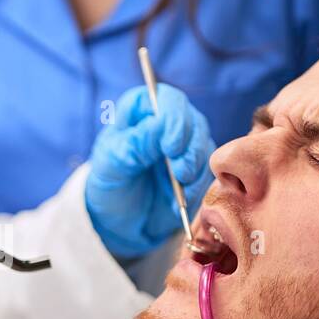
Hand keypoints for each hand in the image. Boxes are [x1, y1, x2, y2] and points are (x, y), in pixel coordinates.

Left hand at [85, 83, 214, 258]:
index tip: (171, 147)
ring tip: (181, 187)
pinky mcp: (196, 167)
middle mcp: (166, 121)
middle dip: (190, 149)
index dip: (175, 119)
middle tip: (181, 173)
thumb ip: (135, 143)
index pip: (166, 99)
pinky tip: (182, 200)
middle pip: (192, 121)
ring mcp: (184, 143)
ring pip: (204, 145)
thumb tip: (162, 125)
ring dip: (196, 168)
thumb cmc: (110, 183)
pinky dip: (198, 186)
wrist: (120, 219)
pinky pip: (208, 171)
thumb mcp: (113, 163)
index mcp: (141, 109)